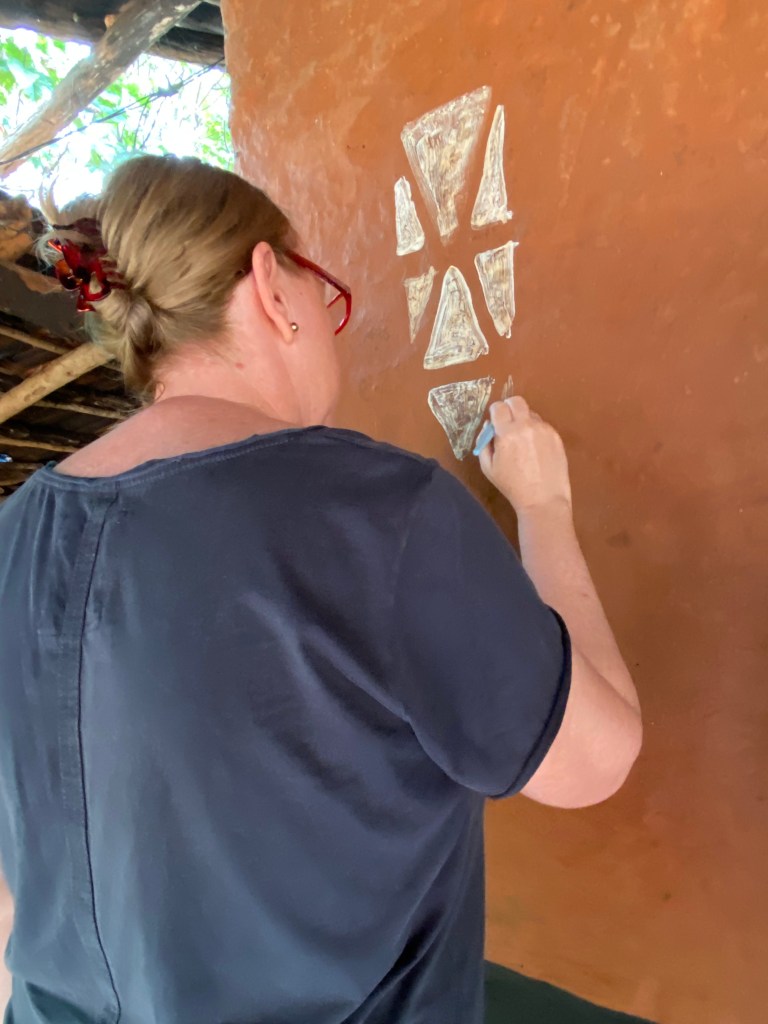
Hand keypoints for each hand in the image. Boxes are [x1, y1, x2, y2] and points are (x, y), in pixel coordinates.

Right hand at [479, 395, 572, 513]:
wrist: (543, 500)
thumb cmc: (512, 486)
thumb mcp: (488, 467)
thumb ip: (484, 442)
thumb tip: (489, 426)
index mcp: (507, 433)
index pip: (499, 407)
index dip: (494, 412)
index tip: (495, 422)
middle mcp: (526, 426)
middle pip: (516, 401)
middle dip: (509, 408)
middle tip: (507, 423)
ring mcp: (544, 430)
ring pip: (530, 413)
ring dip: (523, 420)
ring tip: (523, 442)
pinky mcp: (556, 436)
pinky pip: (542, 425)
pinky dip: (535, 431)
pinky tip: (535, 449)